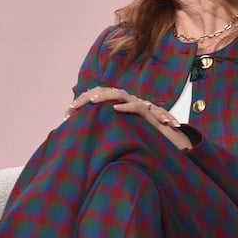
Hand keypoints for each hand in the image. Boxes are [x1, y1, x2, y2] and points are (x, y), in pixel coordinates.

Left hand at [67, 86, 192, 151]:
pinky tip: (115, 109)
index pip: (98, 99)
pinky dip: (127, 107)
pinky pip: (138, 107)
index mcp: (119, 107)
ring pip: (120, 95)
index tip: (66, 114)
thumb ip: (105, 135)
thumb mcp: (120, 137)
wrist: (170, 143)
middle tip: (73, 107)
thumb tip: (82, 142)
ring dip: (105, 96)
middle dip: (87, 98)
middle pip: (105, 93)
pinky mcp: (150, 114)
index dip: (82, 103)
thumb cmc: (144, 140)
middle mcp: (127, 103)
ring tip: (92, 101)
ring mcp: (139, 106)